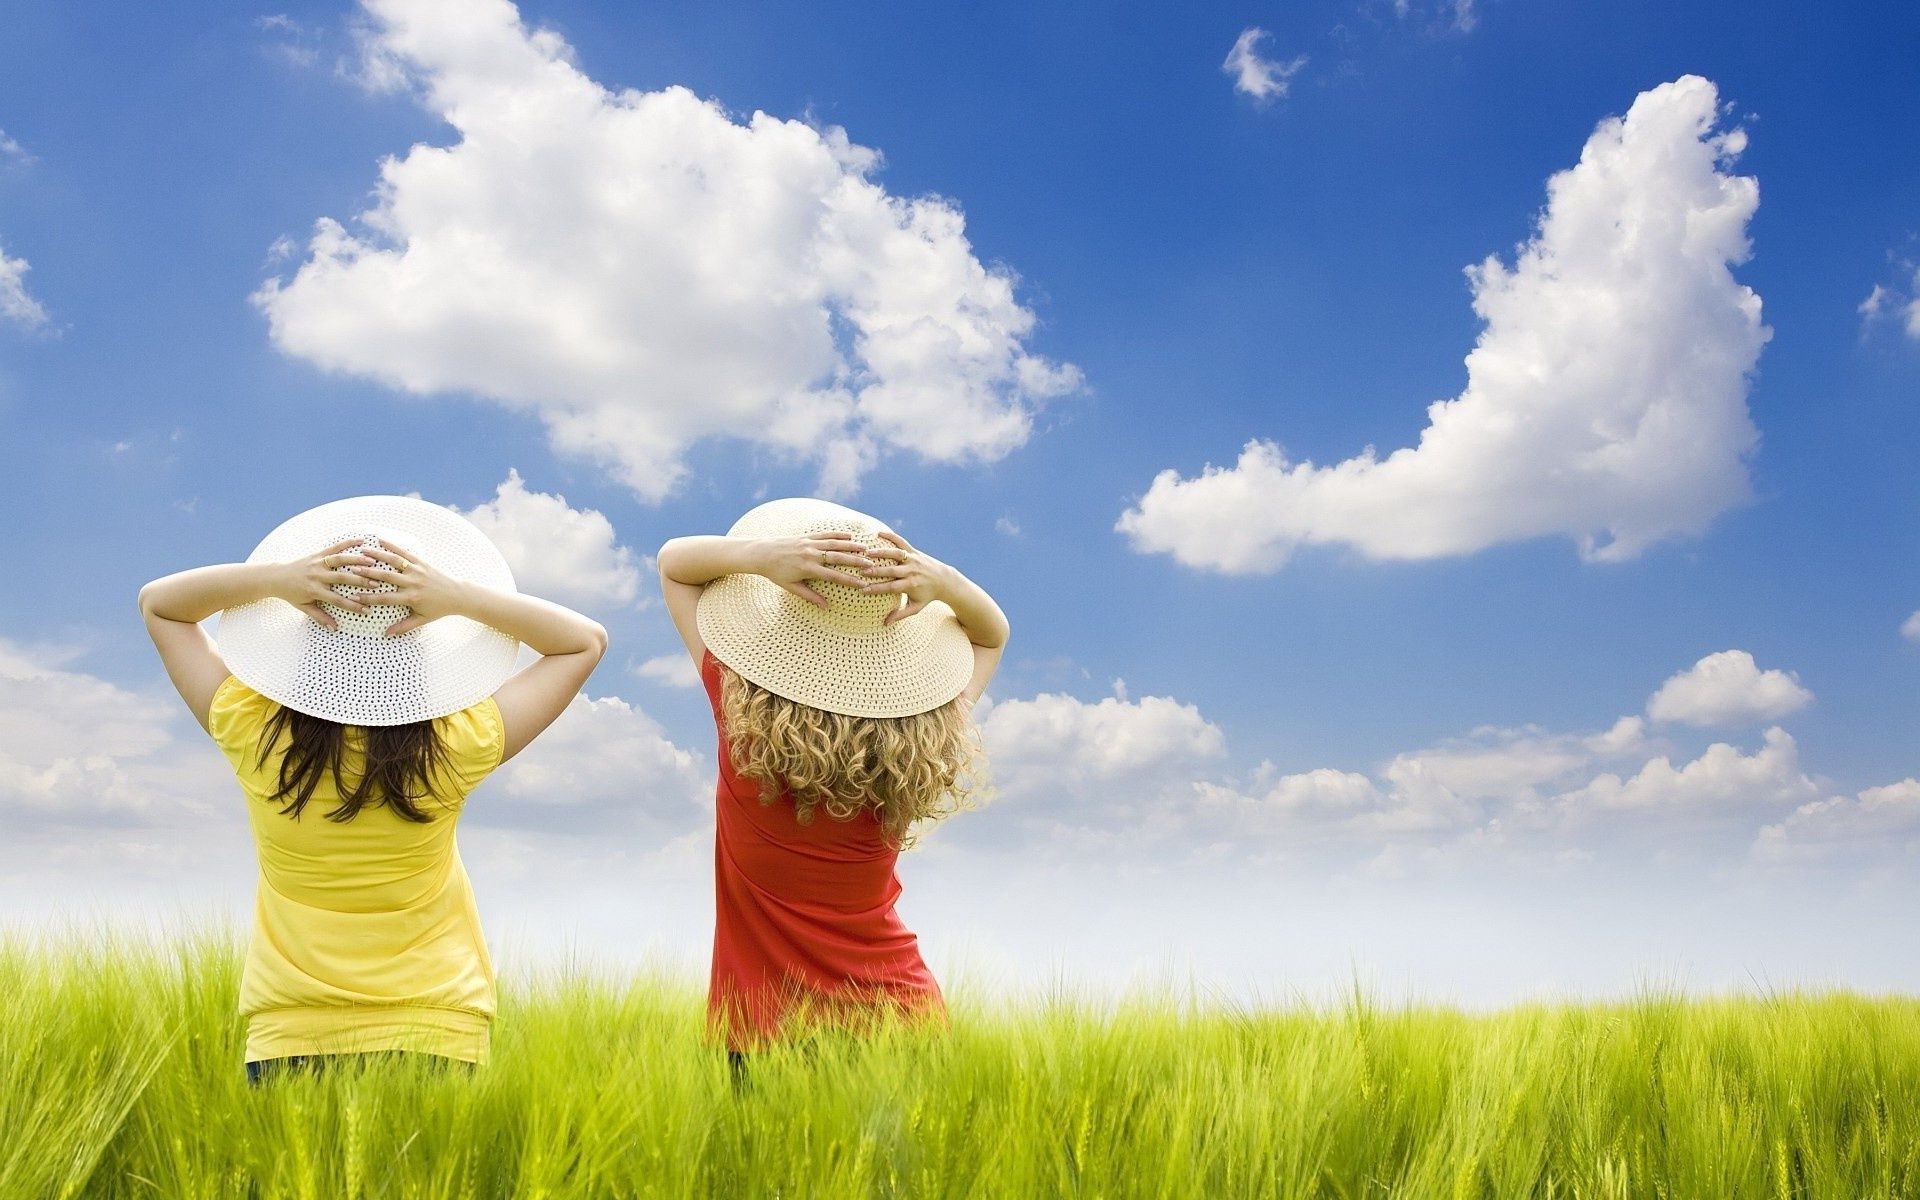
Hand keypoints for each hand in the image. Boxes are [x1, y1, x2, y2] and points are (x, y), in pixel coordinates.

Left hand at [272, 538, 380, 630]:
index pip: (337, 600)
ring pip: (339, 561)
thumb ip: (320, 617)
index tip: (367, 610)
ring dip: (357, 561)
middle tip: (377, 584)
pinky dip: (348, 543)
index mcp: (314, 591)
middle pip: (342, 579)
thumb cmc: (292, 594)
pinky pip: (334, 547)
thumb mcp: (304, 607)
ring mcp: (317, 563)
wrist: (276, 577)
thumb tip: (335, 628)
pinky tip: (362, 541)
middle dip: (360, 581)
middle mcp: (316, 576)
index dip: (353, 606)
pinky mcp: (317, 554)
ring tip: (373, 562)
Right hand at [344, 540, 470, 635]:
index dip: (369, 599)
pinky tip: (380, 539)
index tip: (353, 597)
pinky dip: (393, 545)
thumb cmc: (439, 609)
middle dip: (368, 573)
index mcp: (411, 598)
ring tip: (362, 551)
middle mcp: (413, 582)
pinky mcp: (421, 562)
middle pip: (386, 577)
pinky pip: (405, 553)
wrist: (458, 595)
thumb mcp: (422, 620)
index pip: (386, 598)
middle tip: (352, 570)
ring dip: (377, 555)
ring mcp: (417, 570)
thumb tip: (386, 634)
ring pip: (394, 561)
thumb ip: (404, 626)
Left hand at [751, 533, 876, 609]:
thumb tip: (826, 607)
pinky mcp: (806, 536)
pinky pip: (825, 535)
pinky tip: (850, 536)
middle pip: (837, 558)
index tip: (863, 584)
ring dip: (850, 546)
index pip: (833, 576)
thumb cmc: (775, 573)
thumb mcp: (791, 587)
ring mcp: (809, 544)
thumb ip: (810, 596)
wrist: (761, 554)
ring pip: (834, 544)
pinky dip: (838, 535)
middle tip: (871, 564)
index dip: (849, 580)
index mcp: (807, 569)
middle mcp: (810, 555)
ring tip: (865, 548)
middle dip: (855, 561)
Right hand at [857, 531, 951, 624]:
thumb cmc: (928, 596)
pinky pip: (902, 542)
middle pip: (891, 571)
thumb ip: (901, 615)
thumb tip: (885, 623)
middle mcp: (911, 571)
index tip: (862, 590)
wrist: (945, 580)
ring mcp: (913, 560)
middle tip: (860, 571)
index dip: (876, 589)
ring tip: (866, 552)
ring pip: (895, 555)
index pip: (891, 587)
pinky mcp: (914, 551)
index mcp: (911, 585)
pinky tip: (878, 533)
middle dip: (876, 571)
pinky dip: (891, 536)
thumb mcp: (916, 607)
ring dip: (881, 553)